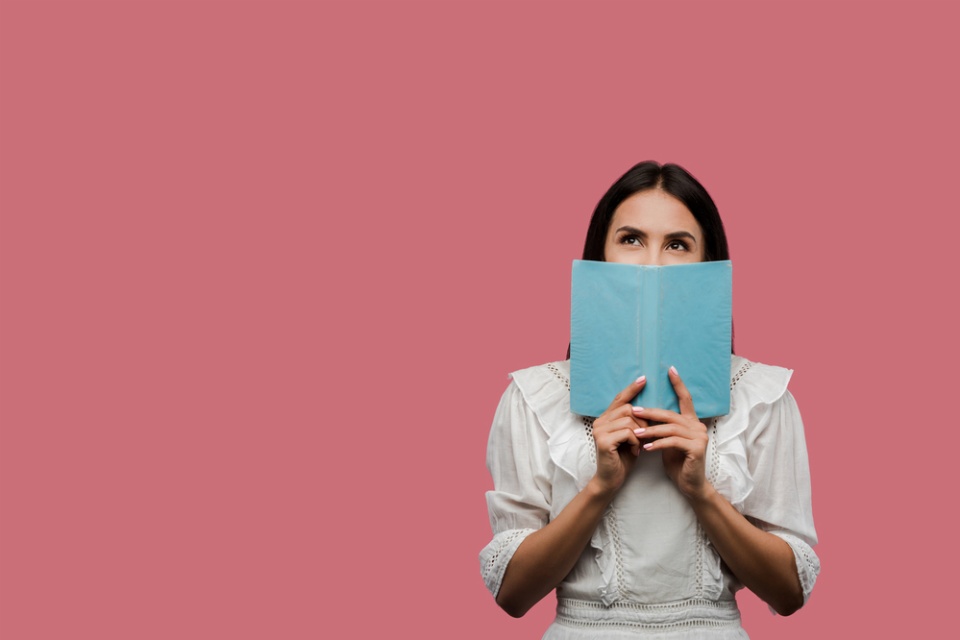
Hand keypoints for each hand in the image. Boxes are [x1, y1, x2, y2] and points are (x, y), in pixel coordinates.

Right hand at [589, 376, 648, 495]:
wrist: (611, 480)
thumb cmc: (623, 458)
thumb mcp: (630, 437)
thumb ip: (633, 422)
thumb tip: (648, 408)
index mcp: (605, 418)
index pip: (620, 398)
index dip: (632, 388)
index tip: (644, 379)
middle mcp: (599, 421)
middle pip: (628, 408)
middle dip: (642, 421)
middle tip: (645, 436)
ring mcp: (599, 430)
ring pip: (629, 420)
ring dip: (640, 433)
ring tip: (639, 446)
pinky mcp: (603, 441)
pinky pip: (627, 432)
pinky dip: (635, 442)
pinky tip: (634, 451)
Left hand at [632, 367, 709, 499]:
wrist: (690, 485)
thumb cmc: (677, 462)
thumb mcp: (668, 442)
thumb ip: (663, 428)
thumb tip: (646, 414)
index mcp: (692, 422)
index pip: (686, 399)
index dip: (678, 383)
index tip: (670, 368)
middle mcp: (698, 426)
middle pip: (671, 414)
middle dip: (650, 412)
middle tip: (633, 410)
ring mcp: (699, 437)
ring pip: (670, 428)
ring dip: (650, 431)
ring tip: (635, 434)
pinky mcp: (697, 449)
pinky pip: (673, 442)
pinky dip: (657, 444)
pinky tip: (645, 448)